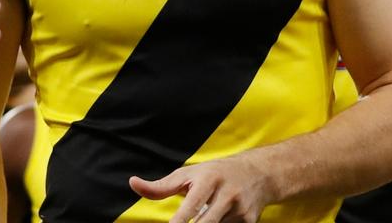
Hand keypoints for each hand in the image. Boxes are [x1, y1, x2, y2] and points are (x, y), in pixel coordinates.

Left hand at [130, 156, 275, 222]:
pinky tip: (219, 218)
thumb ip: (161, 186)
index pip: (192, 204)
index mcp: (209, 179)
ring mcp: (240, 209)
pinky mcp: (249, 221)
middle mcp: (227, 193)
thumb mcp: (190, 174)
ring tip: (205, 215)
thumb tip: (133, 183)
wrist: (259, 173)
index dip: (180, 220)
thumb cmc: (215, 174)